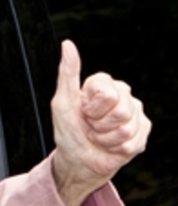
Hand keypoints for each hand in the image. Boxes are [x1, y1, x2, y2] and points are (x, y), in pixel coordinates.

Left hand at [50, 40, 150, 205]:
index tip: (83, 112)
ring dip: (106, 138)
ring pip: (127, 127)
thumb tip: (67, 44)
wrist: (78, 161)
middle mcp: (123, 94)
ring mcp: (135, 112)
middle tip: (91, 127)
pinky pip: (134, 141)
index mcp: (104, 84)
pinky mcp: (143, 131)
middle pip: (121, 110)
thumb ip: (67, 73)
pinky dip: (117, 148)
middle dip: (100, 125)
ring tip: (98, 137)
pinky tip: (110, 145)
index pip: (108, 94)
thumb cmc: (68, 132)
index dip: (92, 109)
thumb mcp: (61, 102)